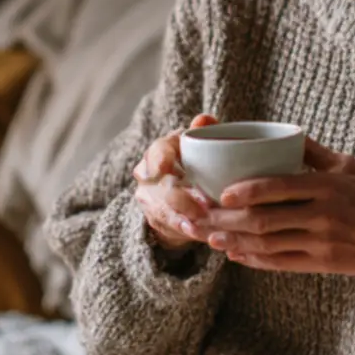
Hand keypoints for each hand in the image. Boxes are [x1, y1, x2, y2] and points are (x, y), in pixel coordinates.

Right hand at [132, 114, 216, 250]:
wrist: (182, 186)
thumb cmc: (195, 159)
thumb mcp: (200, 145)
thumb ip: (204, 132)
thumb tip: (205, 120)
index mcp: (160, 151)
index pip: (156, 151)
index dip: (158, 158)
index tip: (164, 166)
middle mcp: (149, 176)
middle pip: (160, 187)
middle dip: (180, 198)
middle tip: (204, 204)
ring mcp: (150, 200)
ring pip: (162, 211)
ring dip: (182, 219)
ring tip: (200, 224)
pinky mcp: (157, 222)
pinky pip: (168, 229)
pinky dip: (184, 232)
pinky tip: (198, 234)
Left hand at [199, 137, 354, 303]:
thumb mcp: (348, 167)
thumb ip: (314, 152)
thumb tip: (282, 132)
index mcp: (327, 187)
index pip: (280, 187)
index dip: (248, 191)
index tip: (222, 193)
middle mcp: (323, 215)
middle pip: (265, 219)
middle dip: (226, 220)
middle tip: (200, 216)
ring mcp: (320, 242)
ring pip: (267, 243)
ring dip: (233, 242)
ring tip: (208, 236)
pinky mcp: (319, 263)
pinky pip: (279, 263)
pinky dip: (253, 259)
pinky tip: (234, 255)